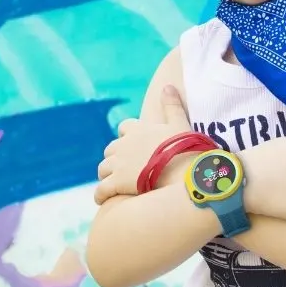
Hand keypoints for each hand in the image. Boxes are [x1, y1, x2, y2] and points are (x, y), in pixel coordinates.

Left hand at [95, 86, 190, 204]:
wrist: (183, 174)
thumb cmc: (185, 149)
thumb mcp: (180, 123)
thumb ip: (172, 105)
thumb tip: (167, 86)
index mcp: (138, 129)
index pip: (124, 128)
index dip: (127, 136)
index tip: (133, 144)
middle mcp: (124, 145)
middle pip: (111, 150)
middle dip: (115, 158)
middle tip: (123, 168)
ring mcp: (119, 164)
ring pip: (103, 168)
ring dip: (107, 175)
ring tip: (113, 184)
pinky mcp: (117, 183)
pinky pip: (101, 190)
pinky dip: (100, 194)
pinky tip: (102, 200)